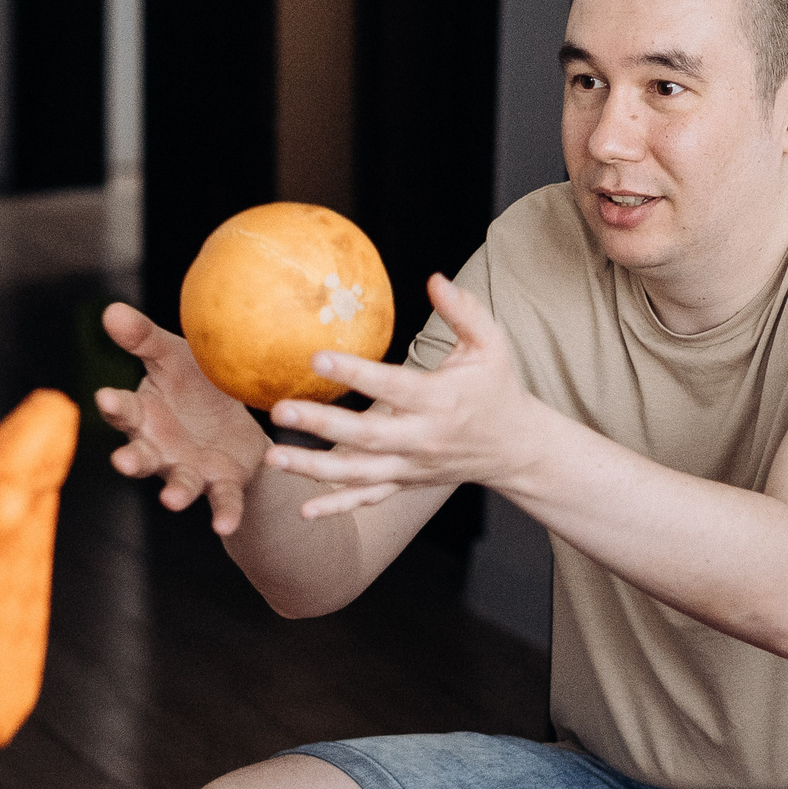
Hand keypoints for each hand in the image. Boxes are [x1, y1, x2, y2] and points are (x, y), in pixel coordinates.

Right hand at [94, 302, 270, 535]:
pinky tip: (224, 525)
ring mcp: (188, 468)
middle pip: (140, 454)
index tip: (105, 398)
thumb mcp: (173, 357)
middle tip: (123, 462)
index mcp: (144, 414)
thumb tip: (109, 310)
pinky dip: (223, 512)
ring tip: (172, 500)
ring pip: (177, 481)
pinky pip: (220, 500)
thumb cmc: (193, 385)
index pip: (124, 409)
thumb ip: (144, 339)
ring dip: (174, 492)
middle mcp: (159, 447)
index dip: (114, 405)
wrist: (234, 422)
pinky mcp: (219, 483)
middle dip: (132, 459)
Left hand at [259, 274, 547, 518]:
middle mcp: (422, 439)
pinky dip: (337, 506)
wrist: (515, 447)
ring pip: (358, 473)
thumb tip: (434, 278)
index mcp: (440, 400)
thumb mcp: (492, 345)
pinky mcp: (405, 483)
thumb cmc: (497, 388)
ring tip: (272, 457)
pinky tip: (304, 510)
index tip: (316, 357)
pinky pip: (368, 498)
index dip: (355, 373)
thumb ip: (464, 311)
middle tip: (280, 411)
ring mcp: (412, 466)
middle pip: (365, 436)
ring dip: (313, 468)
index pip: (392, 387)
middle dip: (321, 425)